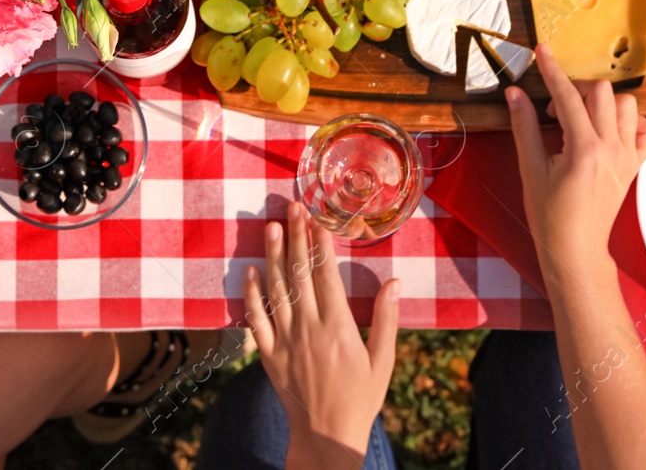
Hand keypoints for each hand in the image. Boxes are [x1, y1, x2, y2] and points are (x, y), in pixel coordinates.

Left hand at [244, 200, 398, 460]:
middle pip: (298, 274)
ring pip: (275, 289)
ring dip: (272, 255)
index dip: (320, 245)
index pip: (326, 275)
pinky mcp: (268, 354)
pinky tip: (250, 270)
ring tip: (270, 226)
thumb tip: (394, 283)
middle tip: (292, 208)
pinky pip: (256, 319)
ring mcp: (285, 340)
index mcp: (338, 327)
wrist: (326, 436)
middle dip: (295, 237)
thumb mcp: (383, 361)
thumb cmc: (361, 399)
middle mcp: (309, 328)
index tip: (318, 220)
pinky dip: (251, 293)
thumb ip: (387, 320)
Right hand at [507, 45, 645, 286]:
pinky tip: (611, 128)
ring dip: (602, 102)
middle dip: (575, 88)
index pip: (568, 96)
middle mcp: (612, 147)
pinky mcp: (636, 165)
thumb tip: (514, 92)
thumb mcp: (530, 169)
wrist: (575, 247)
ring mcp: (628, 156)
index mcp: (583, 148)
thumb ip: (524, 126)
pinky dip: (634, 121)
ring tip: (580, 118)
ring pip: (626, 105)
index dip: (552, 70)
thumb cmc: (548, 213)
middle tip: (554, 109)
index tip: (542, 51)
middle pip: (602, 92)